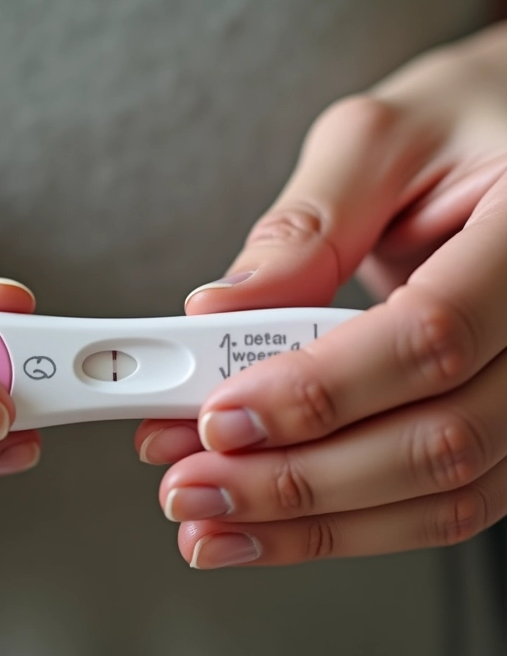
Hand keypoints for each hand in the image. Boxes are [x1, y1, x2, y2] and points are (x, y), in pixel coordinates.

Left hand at [136, 23, 506, 567]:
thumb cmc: (466, 128)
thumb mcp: (382, 143)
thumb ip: (304, 228)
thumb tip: (218, 312)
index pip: (429, 337)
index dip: (316, 391)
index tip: (216, 416)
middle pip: (436, 443)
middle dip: (293, 481)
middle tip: (189, 486)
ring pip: (440, 497)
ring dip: (309, 526)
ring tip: (209, 524)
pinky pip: (438, 501)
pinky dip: (346, 525)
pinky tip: (268, 527)